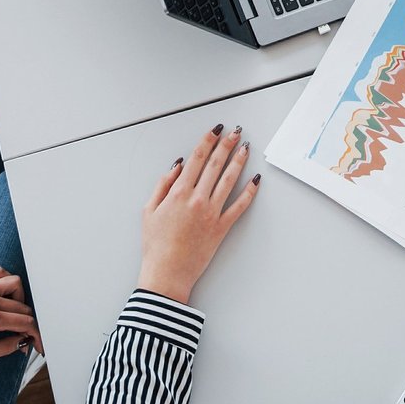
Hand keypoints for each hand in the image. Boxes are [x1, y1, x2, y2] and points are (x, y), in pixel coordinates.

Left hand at [0, 266, 39, 362]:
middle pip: (23, 306)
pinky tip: (3, 293)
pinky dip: (6, 280)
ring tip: (13, 311)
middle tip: (23, 334)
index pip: (25, 322)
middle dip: (28, 322)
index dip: (36, 334)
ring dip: (20, 298)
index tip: (36, 343)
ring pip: (15, 283)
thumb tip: (21, 343)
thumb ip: (3, 348)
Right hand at [138, 123, 260, 304]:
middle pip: (215, 164)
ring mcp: (211, 213)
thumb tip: (178, 166)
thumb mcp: (149, 210)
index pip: (197, 158)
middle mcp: (197, 199)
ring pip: (229, 180)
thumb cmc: (155, 244)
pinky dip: (249, 193)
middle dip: (227, 145)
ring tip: (245, 148)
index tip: (215, 130)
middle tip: (235, 132)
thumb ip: (163, 184)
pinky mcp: (221, 228)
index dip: (207, 141)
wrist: (167, 273)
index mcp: (178, 192)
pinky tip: (255, 181)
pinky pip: (239, 207)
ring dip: (239, 162)